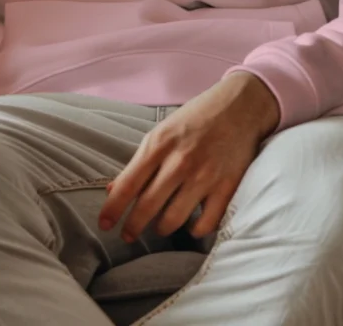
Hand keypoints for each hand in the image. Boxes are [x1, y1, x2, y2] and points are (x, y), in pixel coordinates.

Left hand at [99, 71, 279, 242]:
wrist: (239, 106)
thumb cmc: (195, 118)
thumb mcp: (162, 131)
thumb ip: (140, 162)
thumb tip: (113, 189)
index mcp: (159, 143)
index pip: (128, 184)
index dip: (113, 208)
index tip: (103, 224)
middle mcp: (180, 161)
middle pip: (148, 205)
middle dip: (133, 226)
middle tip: (127, 235)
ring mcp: (205, 176)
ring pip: (174, 219)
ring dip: (162, 228)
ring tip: (159, 227)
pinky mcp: (227, 187)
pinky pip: (206, 223)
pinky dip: (194, 230)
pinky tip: (190, 225)